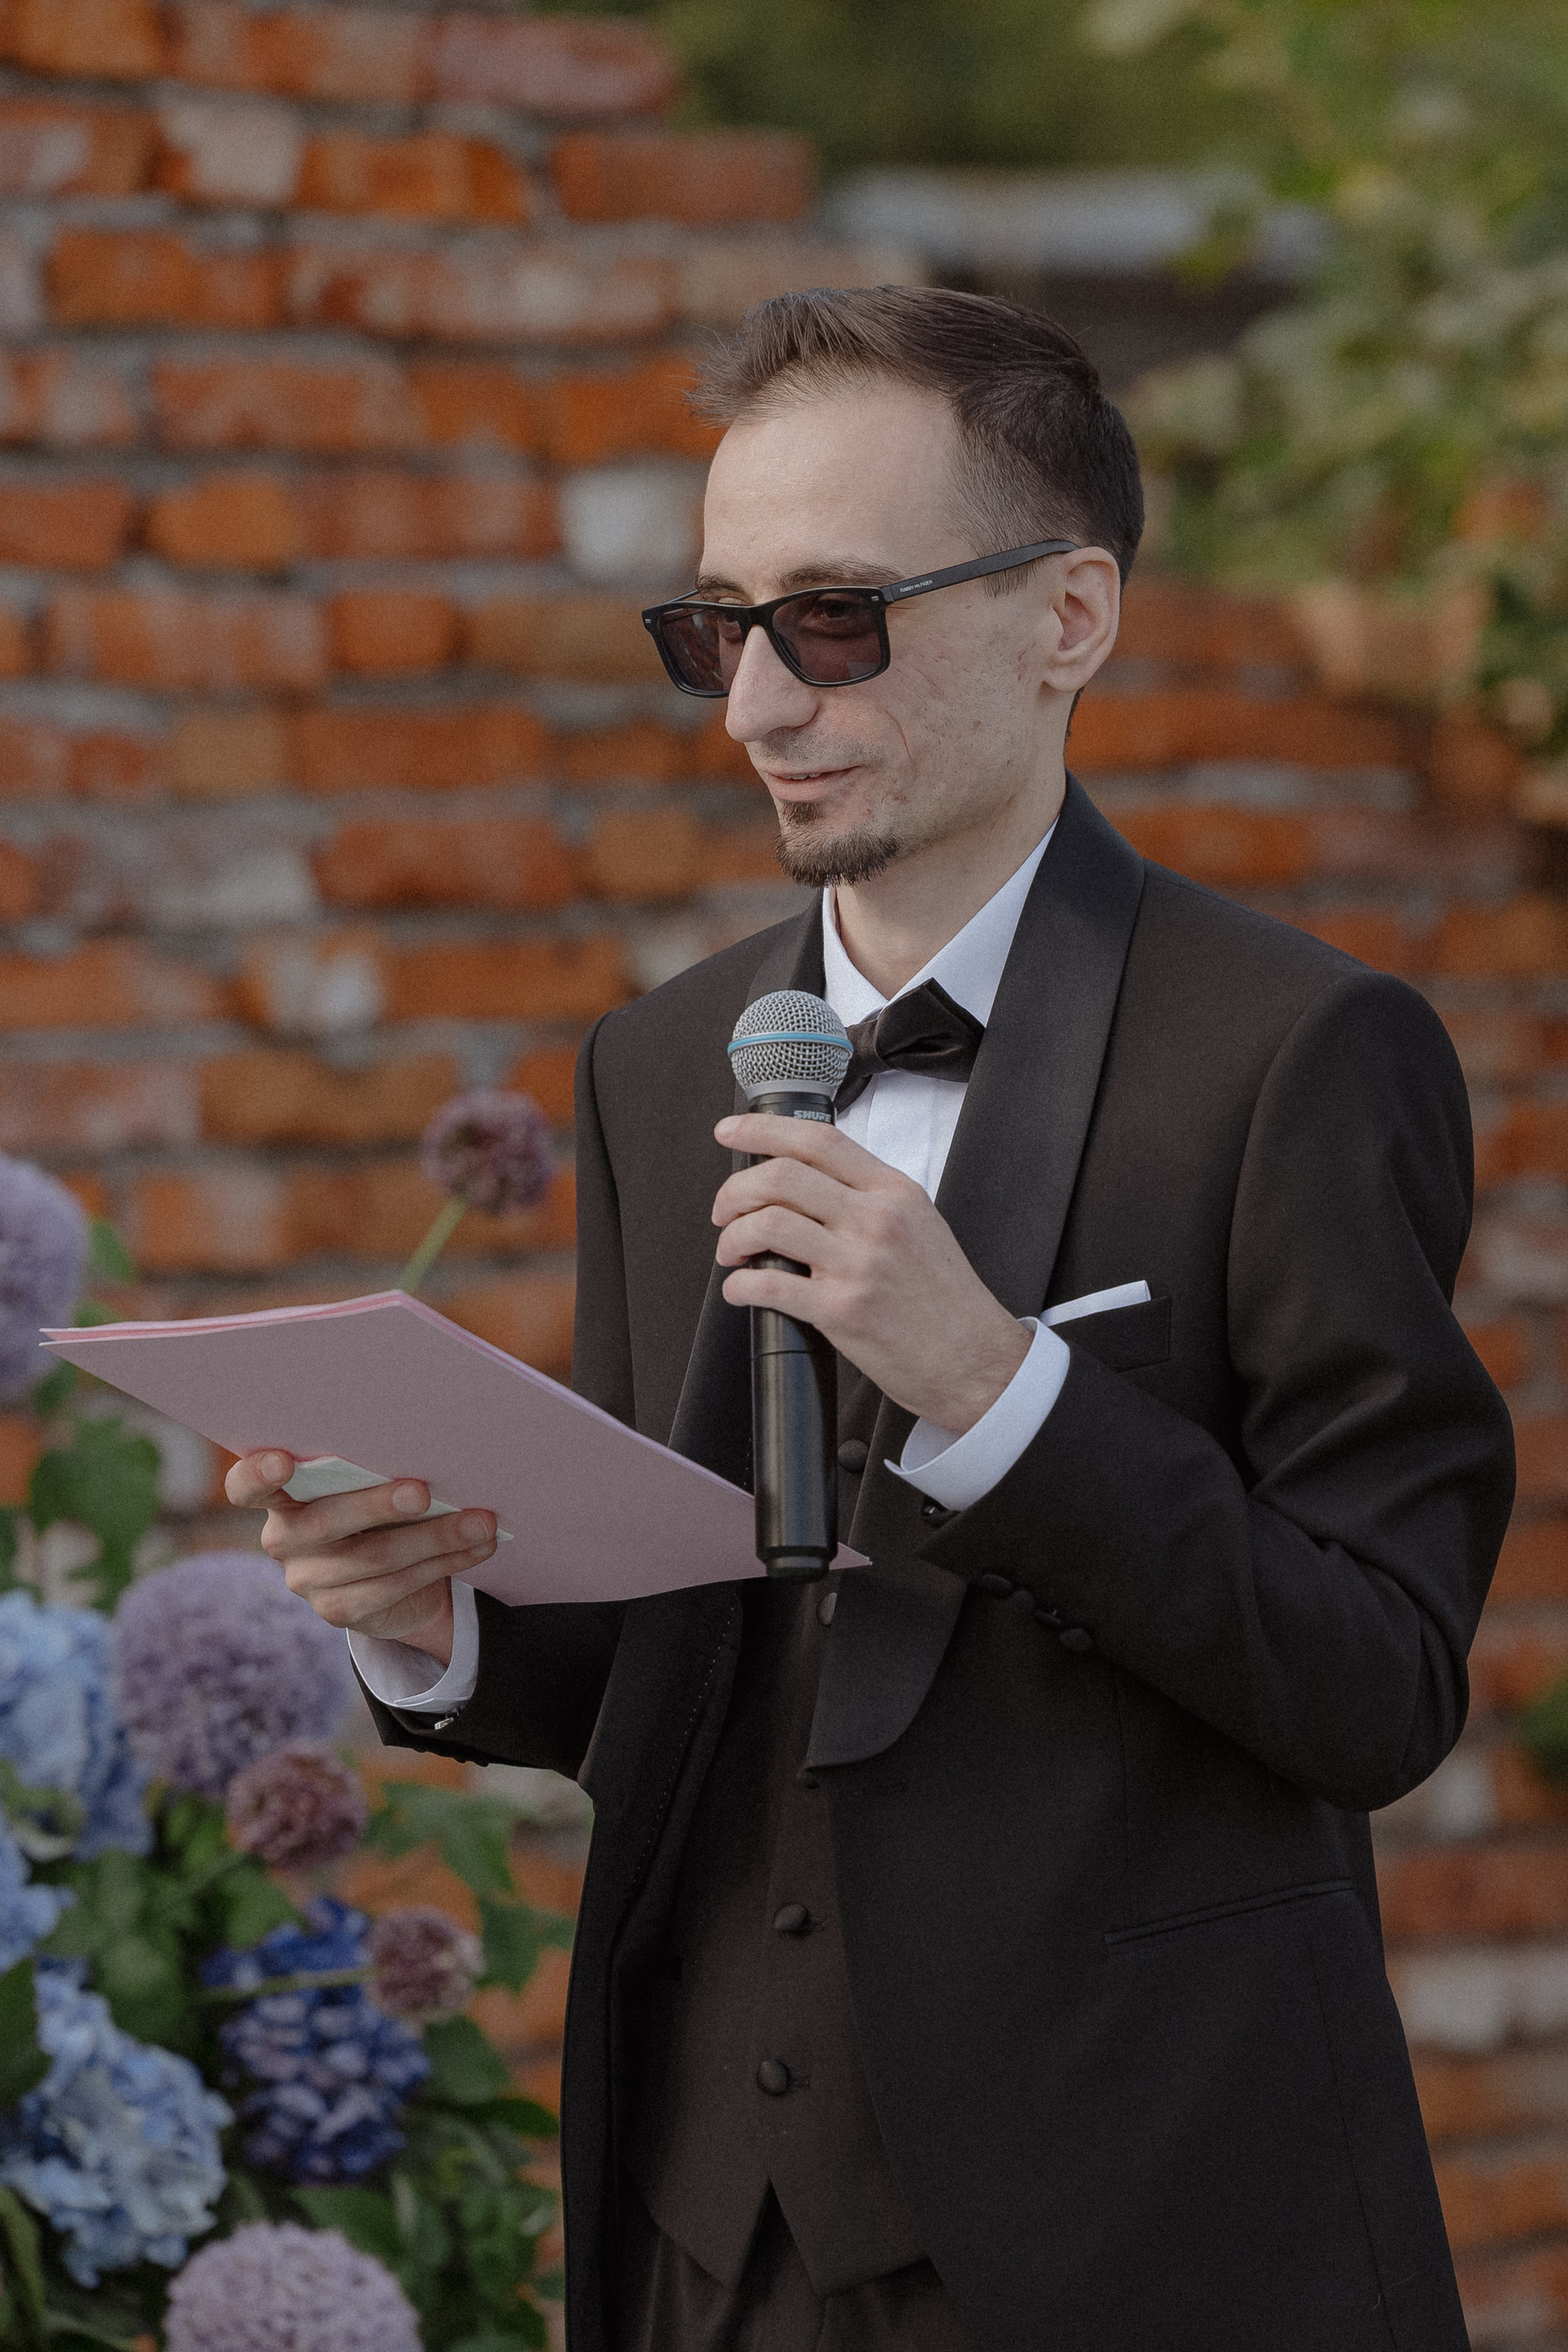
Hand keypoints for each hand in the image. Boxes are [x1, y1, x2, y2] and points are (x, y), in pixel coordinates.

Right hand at [224, 1451, 497, 1665]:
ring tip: (480, 1521)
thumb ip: (376, 1467)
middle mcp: (284, 1537)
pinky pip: (395, 1588)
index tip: (283, 1461)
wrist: (395, 1568)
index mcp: (281, 1493)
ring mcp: (307, 1579)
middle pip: (326, 1521)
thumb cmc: (380, 1501)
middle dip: (378, 1505)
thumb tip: (428, 1444)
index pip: (246, 1486)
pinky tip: (478, 1548)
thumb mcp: (370, 1480)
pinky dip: (445, 1562)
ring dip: (436, 1537)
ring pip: (374, 1558)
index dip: (257, 1474)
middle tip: (422, 1492)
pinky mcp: (339, 1610)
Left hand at [712, 1113, 1029, 1432]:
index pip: (818, 1140)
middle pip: (781, 1176)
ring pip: (768, 1223)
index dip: (761, 1130)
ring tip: (733, 1252)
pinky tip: (741, 1289)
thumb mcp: (919, 1224)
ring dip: (732, 1236)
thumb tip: (806, 1182)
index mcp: (893, 1191)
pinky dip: (739, 1285)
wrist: (975, 1359)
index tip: (730, 1131)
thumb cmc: (944, 1297)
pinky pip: (769, 1283)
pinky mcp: (842, 1310)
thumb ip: (868, 1197)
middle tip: (725, 1210)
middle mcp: (876, 1220)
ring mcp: (859, 1264)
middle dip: (735, 1190)